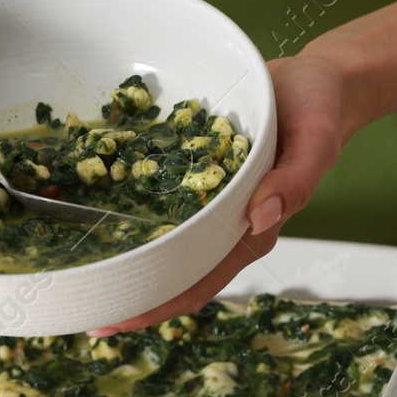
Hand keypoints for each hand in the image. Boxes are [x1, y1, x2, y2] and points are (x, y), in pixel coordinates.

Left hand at [86, 51, 349, 334]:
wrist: (314, 77)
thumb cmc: (320, 109)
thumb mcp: (317, 141)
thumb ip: (296, 181)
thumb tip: (260, 217)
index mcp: (253, 229)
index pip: (200, 282)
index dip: (158, 305)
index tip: (115, 319)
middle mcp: (225, 221)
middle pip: (171, 268)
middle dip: (128, 288)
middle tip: (77, 300)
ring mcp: (208, 196)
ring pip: (160, 235)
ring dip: (123, 250)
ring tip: (75, 263)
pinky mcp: (195, 169)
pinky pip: (159, 193)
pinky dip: (130, 202)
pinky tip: (94, 202)